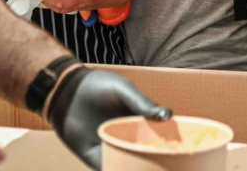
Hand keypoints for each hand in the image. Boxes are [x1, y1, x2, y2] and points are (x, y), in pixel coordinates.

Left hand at [46, 68, 169, 168]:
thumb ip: (142, 103)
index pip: (158, 136)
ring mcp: (111, 147)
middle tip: (167, 167)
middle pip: (146, 154)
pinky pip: (107, 168)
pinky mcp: (94, 156)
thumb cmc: (97, 85)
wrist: (64, 91)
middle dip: (156, 162)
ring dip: (137, 170)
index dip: (169, 145)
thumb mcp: (123, 90)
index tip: (182, 153)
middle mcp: (127, 136)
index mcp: (139, 120)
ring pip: (128, 165)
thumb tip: (168, 115)